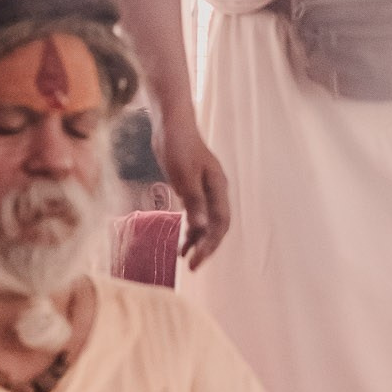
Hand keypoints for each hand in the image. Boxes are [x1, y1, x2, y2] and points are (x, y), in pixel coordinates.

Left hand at [154, 109, 231, 268]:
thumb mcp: (184, 176)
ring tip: (183, 256)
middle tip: (192, 266)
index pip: (220, 224)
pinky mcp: (194, 187)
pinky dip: (190, 226)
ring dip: (197, 239)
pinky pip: (197, 212)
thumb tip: (201, 227)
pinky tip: (181, 238)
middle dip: (206, 247)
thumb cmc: (178, 147)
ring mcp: (206, 189)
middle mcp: (216, 190)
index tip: (196, 261)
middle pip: (217, 225)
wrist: (171, 125)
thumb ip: (194, 202)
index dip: (210, 245)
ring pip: (207, 220)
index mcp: (218, 188)